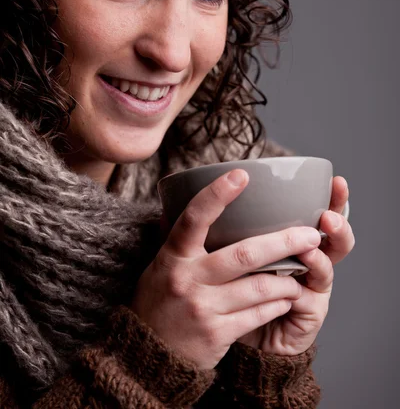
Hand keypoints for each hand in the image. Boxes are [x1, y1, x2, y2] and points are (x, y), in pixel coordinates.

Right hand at [131, 170, 322, 369]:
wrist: (148, 357)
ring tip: (301, 271)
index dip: (217, 194)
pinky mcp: (218, 334)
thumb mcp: (161, 265)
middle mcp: (188, 279)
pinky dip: (278, 303)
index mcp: (174, 256)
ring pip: (259, 286)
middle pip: (244, 254)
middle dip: (283, 242)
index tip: (241, 174)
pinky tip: (286, 297)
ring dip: (287, 279)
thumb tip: (187, 197)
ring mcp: (203, 308)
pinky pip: (259, 313)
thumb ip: (178, 237)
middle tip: (310, 234)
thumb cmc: (160, 300)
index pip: (194, 218)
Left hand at [237, 176, 354, 355]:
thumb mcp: (234, 247)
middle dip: (338, 222)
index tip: (336, 180)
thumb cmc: (232, 283)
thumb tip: (229, 184)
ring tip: (312, 244)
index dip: (333, 199)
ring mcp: (312, 288)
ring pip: (327, 266)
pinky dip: (299, 289)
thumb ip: (240, 223)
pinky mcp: (308, 314)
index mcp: (295, 241)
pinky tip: (295, 282)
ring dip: (319, 256)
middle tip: (328, 214)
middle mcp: (309, 261)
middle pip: (335, 238)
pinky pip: (307, 298)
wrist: (232, 329)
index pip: (321, 214)